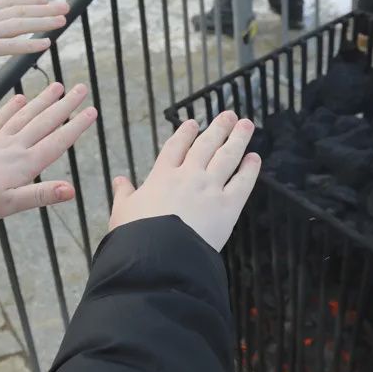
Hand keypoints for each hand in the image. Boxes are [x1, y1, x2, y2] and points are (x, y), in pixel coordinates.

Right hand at [0, 0, 67, 79]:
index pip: (7, 2)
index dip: (28, 1)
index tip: (46, 0)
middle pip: (18, 10)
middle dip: (44, 8)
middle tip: (65, 6)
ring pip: (18, 24)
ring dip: (42, 22)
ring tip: (62, 21)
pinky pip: (8, 46)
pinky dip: (28, 44)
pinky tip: (45, 44)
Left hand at [0, 83, 96, 222]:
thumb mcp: (10, 205)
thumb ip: (40, 195)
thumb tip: (71, 190)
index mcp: (25, 164)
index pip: (57, 142)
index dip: (76, 126)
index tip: (92, 111)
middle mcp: (14, 147)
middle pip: (45, 122)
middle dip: (65, 106)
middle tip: (82, 88)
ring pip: (26, 116)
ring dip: (43, 100)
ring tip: (58, 86)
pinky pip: (0, 119)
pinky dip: (12, 107)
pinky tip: (20, 97)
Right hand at [109, 112, 260, 249]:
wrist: (158, 256)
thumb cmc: (136, 236)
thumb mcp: (122, 211)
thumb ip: (123, 193)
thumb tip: (118, 180)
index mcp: (161, 176)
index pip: (175, 147)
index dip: (185, 134)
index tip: (193, 123)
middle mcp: (188, 176)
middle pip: (206, 145)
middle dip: (218, 128)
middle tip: (230, 115)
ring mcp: (209, 188)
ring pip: (227, 157)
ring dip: (237, 139)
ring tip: (245, 124)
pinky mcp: (227, 207)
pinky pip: (242, 183)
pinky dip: (249, 169)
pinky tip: (254, 158)